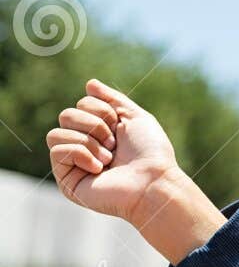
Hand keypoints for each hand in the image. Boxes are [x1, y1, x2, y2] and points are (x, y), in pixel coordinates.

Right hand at [48, 78, 180, 223]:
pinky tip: (98, 169)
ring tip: (109, 159)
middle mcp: (85, 146)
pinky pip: (57, 150)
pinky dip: (80, 154)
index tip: (121, 128)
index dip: (103, 111)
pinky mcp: (67, 181)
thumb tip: (90, 84)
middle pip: (66, 115)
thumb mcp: (135, 117)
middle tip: (114, 144)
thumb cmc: (150, 152)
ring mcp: (74, 164)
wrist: (153, 183)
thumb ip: (113, 99)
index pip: (82, 104)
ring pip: (55, 133)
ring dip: (88, 141)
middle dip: (94, 125)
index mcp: (100, 131)